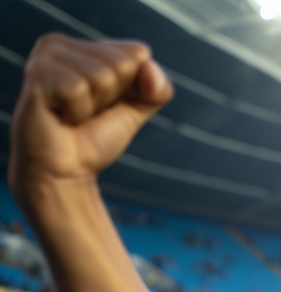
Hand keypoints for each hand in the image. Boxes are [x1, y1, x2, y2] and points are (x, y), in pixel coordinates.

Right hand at [9, 34, 172, 202]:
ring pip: (101, 76)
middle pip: (122, 65)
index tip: (107, 106)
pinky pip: (78, 89)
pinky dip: (77, 111)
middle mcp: (62, 43)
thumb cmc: (93, 140)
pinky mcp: (37, 72)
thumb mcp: (134, 113)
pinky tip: (60, 115)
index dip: (134, 90)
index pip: (138, 54)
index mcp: (87, 48)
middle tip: (87, 113)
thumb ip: (156, 91)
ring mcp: (46, 54)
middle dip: (113, 99)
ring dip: (94, 107)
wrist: (65, 171)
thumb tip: (150, 67)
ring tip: (71, 114)